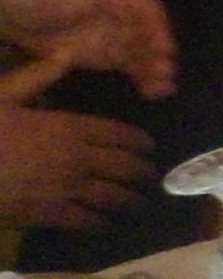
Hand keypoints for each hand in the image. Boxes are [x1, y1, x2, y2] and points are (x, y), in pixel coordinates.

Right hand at [0, 58, 156, 232]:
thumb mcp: (4, 93)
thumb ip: (37, 77)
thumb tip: (65, 53)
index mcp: (67, 127)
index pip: (118, 134)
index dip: (139, 142)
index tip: (150, 148)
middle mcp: (75, 158)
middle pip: (124, 168)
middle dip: (142, 173)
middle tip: (152, 178)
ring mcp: (65, 188)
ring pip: (111, 197)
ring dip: (130, 201)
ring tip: (140, 204)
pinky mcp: (48, 214)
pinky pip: (84, 221)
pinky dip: (100, 223)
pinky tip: (107, 225)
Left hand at [1, 0, 175, 98]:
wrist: (11, 15)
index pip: (147, 9)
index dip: (158, 27)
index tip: (164, 47)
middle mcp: (126, 14)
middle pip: (150, 35)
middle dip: (160, 53)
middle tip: (166, 71)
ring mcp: (119, 37)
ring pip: (144, 54)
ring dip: (156, 70)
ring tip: (162, 88)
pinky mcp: (110, 56)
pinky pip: (132, 68)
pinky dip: (144, 80)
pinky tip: (152, 93)